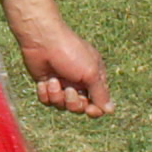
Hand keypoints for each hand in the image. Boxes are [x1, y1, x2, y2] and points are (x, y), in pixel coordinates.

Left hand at [3, 0, 110, 116]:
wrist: (41, 40)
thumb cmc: (70, 52)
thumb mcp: (90, 73)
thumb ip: (100, 94)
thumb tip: (110, 110)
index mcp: (94, 78)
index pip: (98, 103)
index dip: (94, 110)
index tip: (89, 109)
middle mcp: (79, 82)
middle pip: (79, 108)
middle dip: (73, 103)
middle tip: (68, 89)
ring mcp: (62, 84)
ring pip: (62, 106)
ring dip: (56, 96)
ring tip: (52, 81)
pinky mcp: (46, 85)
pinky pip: (47, 101)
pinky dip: (45, 94)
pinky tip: (43, 82)